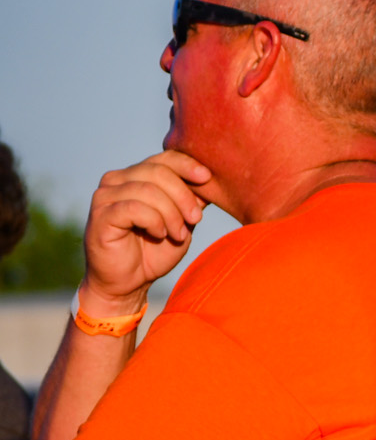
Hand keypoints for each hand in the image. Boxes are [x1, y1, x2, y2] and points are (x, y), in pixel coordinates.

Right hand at [81, 152, 211, 315]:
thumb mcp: (182, 221)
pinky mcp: (101, 215)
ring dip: (171, 214)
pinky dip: (154, 221)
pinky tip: (159, 235)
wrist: (129, 281)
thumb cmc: (156, 250)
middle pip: (159, 172)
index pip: (164, 158)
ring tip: (178, 234)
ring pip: (148, 190)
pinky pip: (134, 208)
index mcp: (137, 175)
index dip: (187, 165)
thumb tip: (210, 179)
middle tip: (195, 219)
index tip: (207, 178)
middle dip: (183, 196)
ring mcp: (105, 196)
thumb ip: (192, 199)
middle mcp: (117, 180)